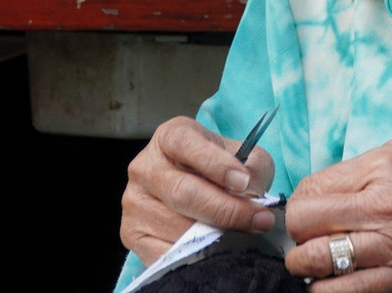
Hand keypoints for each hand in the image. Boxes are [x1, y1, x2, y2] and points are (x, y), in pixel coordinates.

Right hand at [121, 116, 277, 265]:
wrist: (197, 191)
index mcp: (170, 137)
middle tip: (258, 219)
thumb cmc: (223, 169)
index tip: (243, 182)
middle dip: (226, 209)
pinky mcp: (132, 233)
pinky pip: (165, 252)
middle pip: (183, 192)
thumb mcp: (243, 156)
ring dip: (215, 235)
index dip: (216, 164)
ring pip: (177, 226)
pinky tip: (215, 250)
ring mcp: (135, 202)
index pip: (186, 145)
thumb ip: (252, 169)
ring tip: (243, 236)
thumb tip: (252, 198)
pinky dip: (195, 255)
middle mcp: (145, 166)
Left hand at [282, 140, 391, 291]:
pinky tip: (336, 280)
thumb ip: (366, 168)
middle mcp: (385, 207)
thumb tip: (326, 188)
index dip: (303, 198)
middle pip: (304, 223)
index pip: (312, 187)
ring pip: (314, 263)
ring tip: (319, 257)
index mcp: (385, 167)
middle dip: (298, 229)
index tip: (312, 204)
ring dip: (306, 262)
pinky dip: (328, 290)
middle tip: (310, 232)